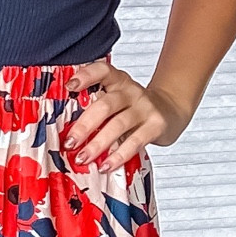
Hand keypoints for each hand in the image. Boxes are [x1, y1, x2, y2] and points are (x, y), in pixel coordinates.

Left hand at [62, 60, 177, 170]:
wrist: (170, 110)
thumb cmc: (133, 108)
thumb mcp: (117, 99)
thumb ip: (97, 107)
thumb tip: (65, 132)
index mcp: (117, 81)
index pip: (102, 70)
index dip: (86, 76)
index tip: (69, 87)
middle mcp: (131, 91)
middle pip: (105, 105)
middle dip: (84, 125)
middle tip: (70, 142)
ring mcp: (144, 108)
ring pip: (118, 125)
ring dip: (98, 144)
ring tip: (83, 157)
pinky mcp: (156, 125)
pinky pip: (135, 142)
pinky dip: (118, 155)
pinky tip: (106, 165)